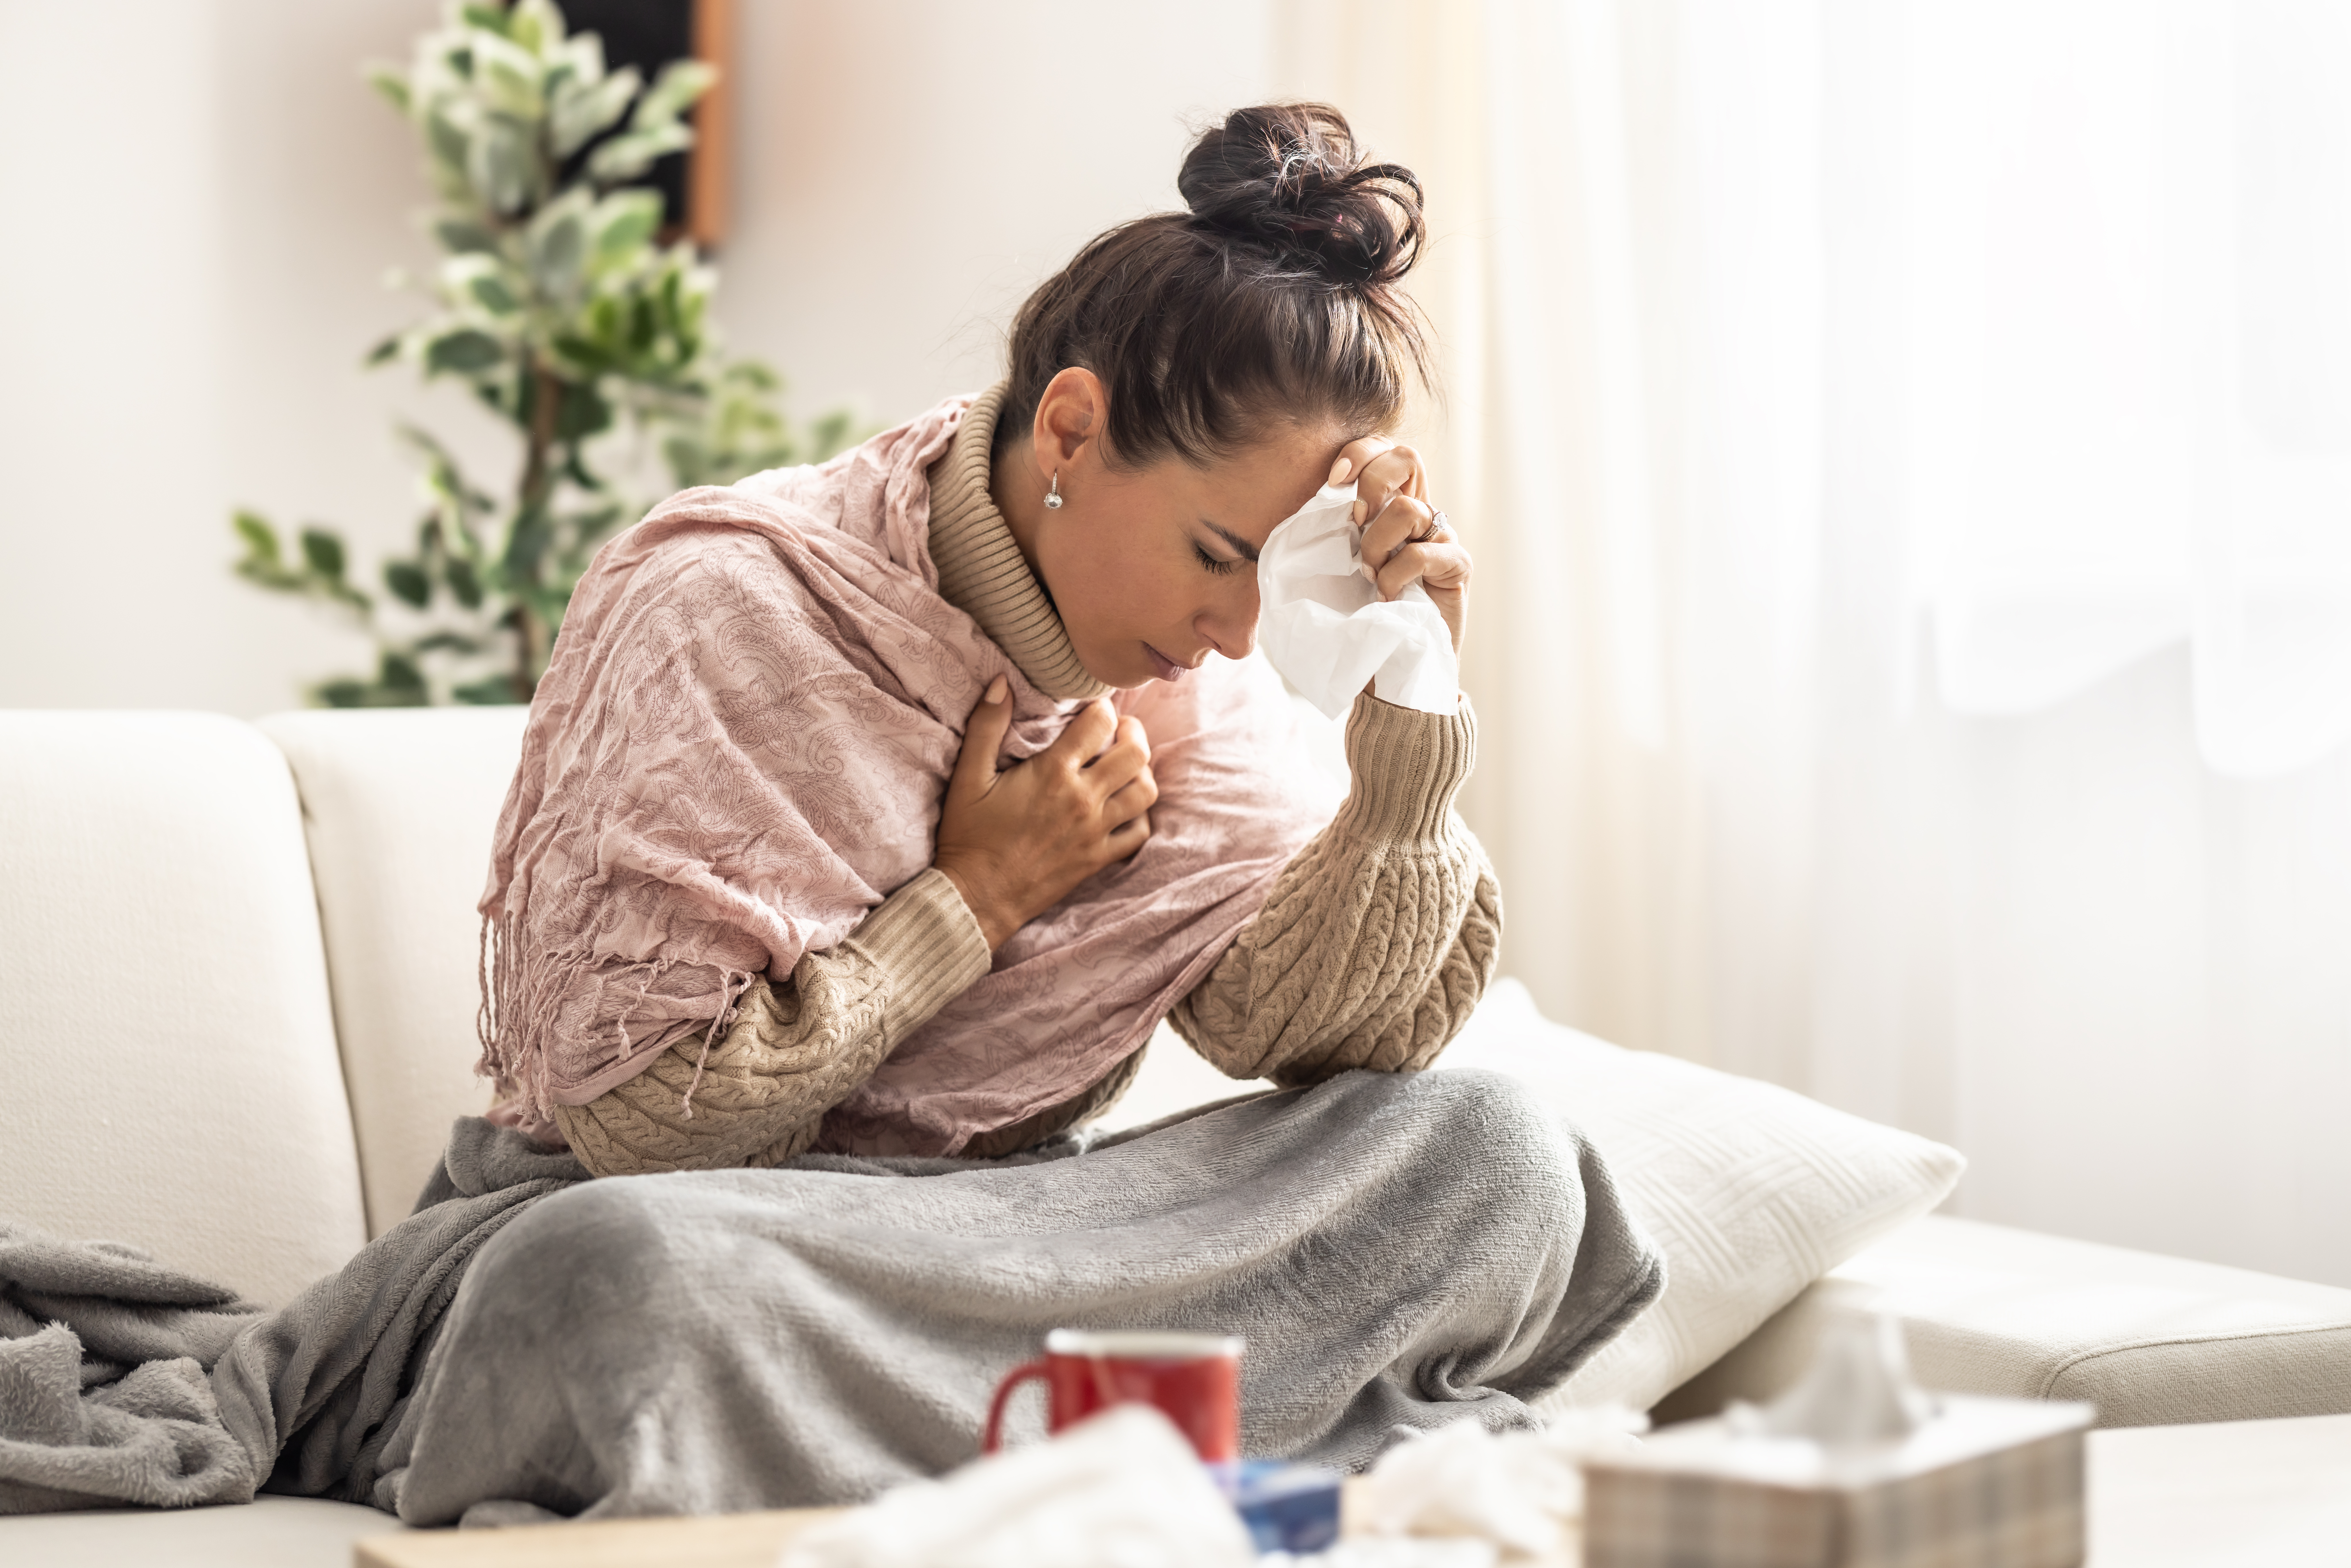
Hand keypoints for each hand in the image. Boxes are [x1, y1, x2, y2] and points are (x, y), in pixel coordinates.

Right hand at [933, 679, 1156, 949]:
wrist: (977, 897)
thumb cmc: (969, 836)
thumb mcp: (968, 777)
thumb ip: (986, 726)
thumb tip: (1002, 682)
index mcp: (1053, 773)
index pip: (1099, 722)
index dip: (1100, 708)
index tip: (1092, 710)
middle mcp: (1083, 799)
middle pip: (1135, 753)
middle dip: (1132, 732)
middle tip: (1117, 731)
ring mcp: (1095, 831)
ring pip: (1144, 791)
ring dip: (1140, 772)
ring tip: (1124, 765)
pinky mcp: (1098, 858)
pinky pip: (1138, 832)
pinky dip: (1139, 816)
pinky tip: (1123, 807)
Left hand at [1328, 438, 1471, 653]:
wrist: (1390, 666)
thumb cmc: (1358, 615)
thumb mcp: (1336, 566)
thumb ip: (1332, 534)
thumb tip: (1307, 508)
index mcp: (1389, 506)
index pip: (1384, 452)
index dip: (1360, 452)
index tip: (1333, 479)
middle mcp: (1419, 513)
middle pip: (1407, 457)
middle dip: (1372, 483)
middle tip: (1355, 523)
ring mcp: (1441, 537)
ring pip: (1409, 509)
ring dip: (1377, 544)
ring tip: (1370, 577)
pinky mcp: (1458, 565)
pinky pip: (1422, 554)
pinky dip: (1395, 576)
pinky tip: (1387, 598)